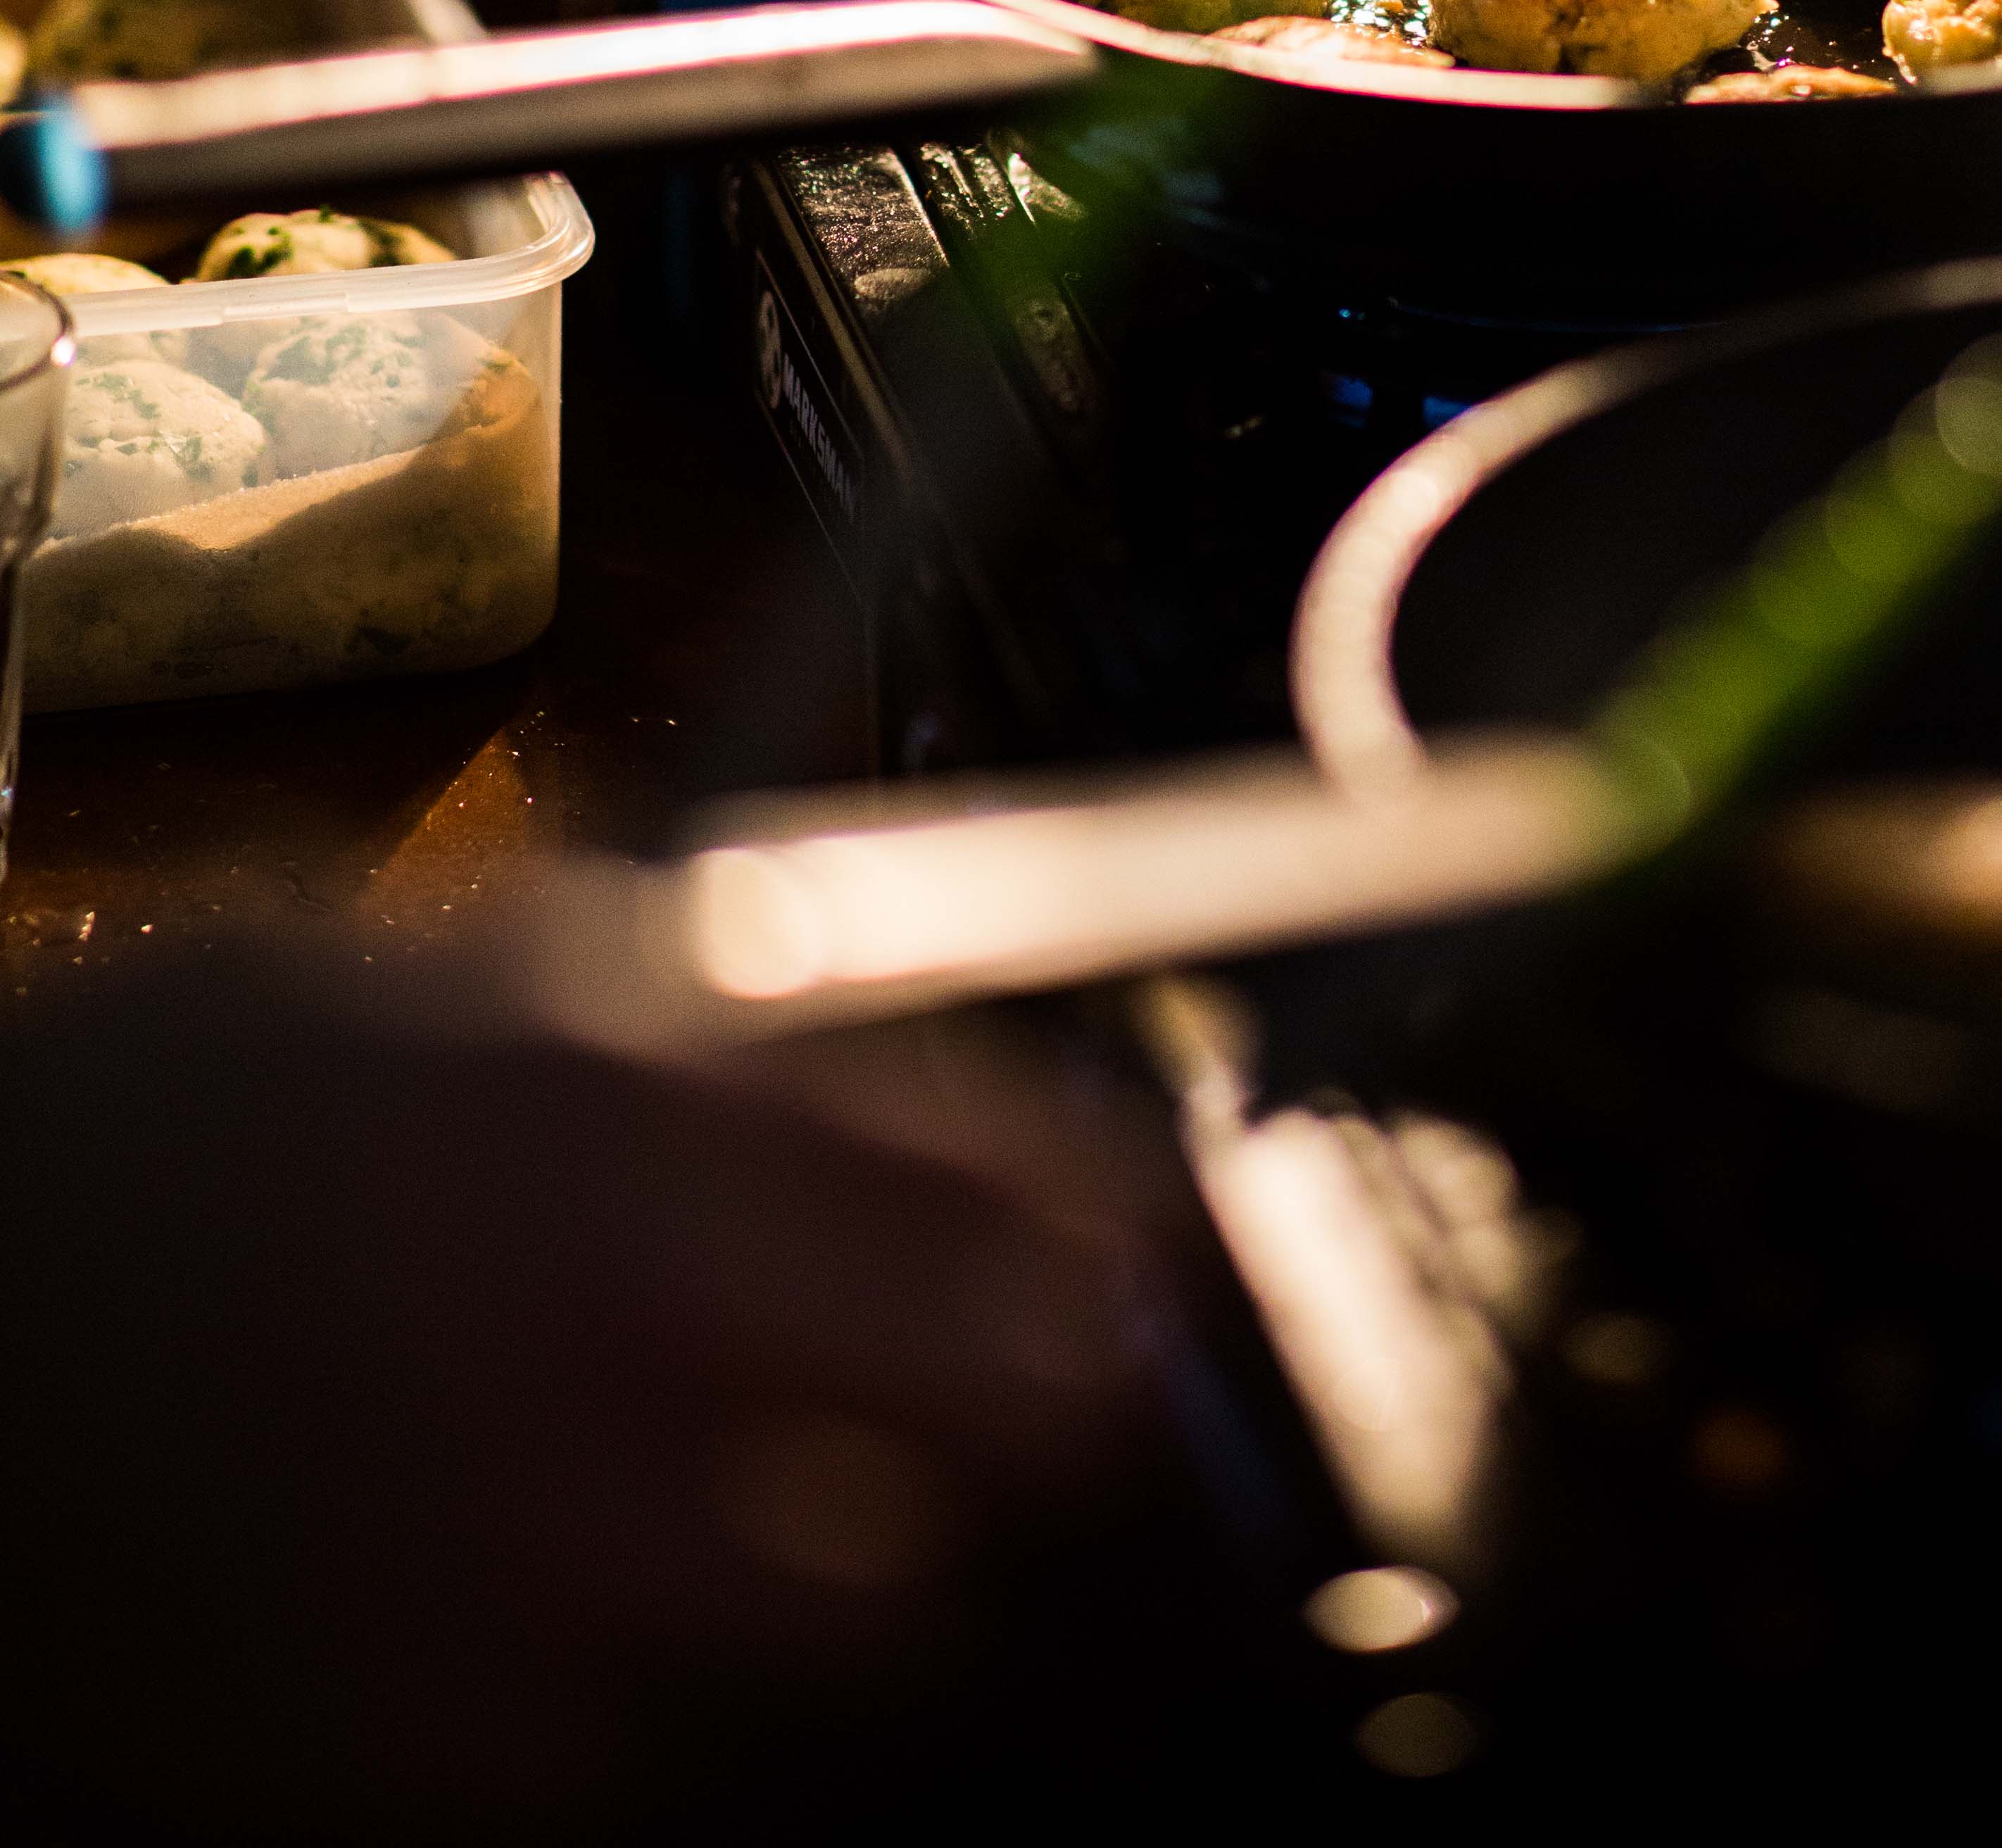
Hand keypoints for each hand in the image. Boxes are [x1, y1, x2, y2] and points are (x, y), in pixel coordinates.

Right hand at [0, 936, 1185, 1834]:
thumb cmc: (133, 1121)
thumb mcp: (399, 969)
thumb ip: (651, 1000)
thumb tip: (878, 1022)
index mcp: (634, 1117)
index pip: (1020, 1174)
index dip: (1111, 1206)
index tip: (1142, 1225)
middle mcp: (640, 1345)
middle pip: (1019, 1405)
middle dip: (1046, 1384)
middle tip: (1047, 1374)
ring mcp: (561, 1576)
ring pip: (871, 1603)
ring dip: (856, 1542)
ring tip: (739, 1478)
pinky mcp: (468, 1758)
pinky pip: (662, 1725)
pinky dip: (649, 1667)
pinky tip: (547, 1575)